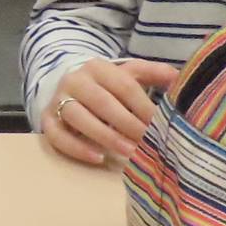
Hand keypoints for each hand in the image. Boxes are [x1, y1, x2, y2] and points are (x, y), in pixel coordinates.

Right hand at [42, 58, 179, 164]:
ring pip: (78, 116)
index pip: (124, 86)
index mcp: (98, 68)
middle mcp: (75, 80)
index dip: (143, 106)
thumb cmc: (106, 85)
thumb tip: (178, 77)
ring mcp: (58, 100)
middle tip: (147, 143)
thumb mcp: (128, 74)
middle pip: (101, 102)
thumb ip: (153, 73)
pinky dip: (76, 148)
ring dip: (105, 136)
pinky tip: (98, 158)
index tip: (160, 125)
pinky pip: (56, 135)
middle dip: (127, 124)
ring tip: (128, 152)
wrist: (67, 85)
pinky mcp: (47, 119)